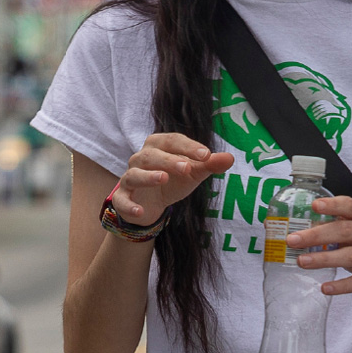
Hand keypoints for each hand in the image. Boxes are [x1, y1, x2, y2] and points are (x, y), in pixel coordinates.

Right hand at [110, 133, 234, 228]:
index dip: (189, 146)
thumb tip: (230, 158)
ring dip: (147, 176)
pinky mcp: (122, 198)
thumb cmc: (172, 181)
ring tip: (163, 178)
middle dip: (169, 160)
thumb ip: (209, 165)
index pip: (173, 141)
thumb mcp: (193, 173)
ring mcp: (129, 178)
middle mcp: (140, 159)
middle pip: (152, 155)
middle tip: (187, 168)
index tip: (207, 155)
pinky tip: (140, 211)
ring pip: (134, 174)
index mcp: (158, 146)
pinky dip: (129, 205)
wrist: (151, 204)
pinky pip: (122, 200)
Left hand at [291, 195, 351, 297]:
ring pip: (351, 255)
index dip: (332, 205)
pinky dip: (342, 285)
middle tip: (293, 240)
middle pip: (345, 230)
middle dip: (316, 235)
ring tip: (302, 262)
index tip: (314, 206)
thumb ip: (332, 230)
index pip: (350, 206)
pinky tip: (325, 288)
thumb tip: (298, 232)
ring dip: (324, 259)